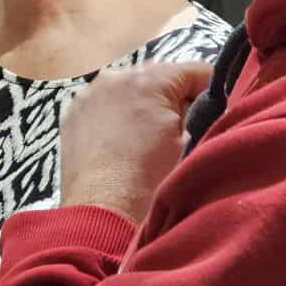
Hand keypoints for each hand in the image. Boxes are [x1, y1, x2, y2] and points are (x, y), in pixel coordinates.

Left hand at [57, 62, 212, 223]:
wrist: (102, 214)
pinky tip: (120, 145)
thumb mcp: (191, 144)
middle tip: (179, 132)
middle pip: (159, 78)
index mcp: (150, 80)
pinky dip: (115, 117)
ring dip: (141, 107)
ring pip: (129, 90)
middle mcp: (116, 77)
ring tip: (146, 142)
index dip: (211, 91)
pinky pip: (103, 105)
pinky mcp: (72, 114)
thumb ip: (199, 114)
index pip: (196, 71)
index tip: (213, 111)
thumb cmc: (149, 183)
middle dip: (172, 99)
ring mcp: (89, 94)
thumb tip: (201, 106)